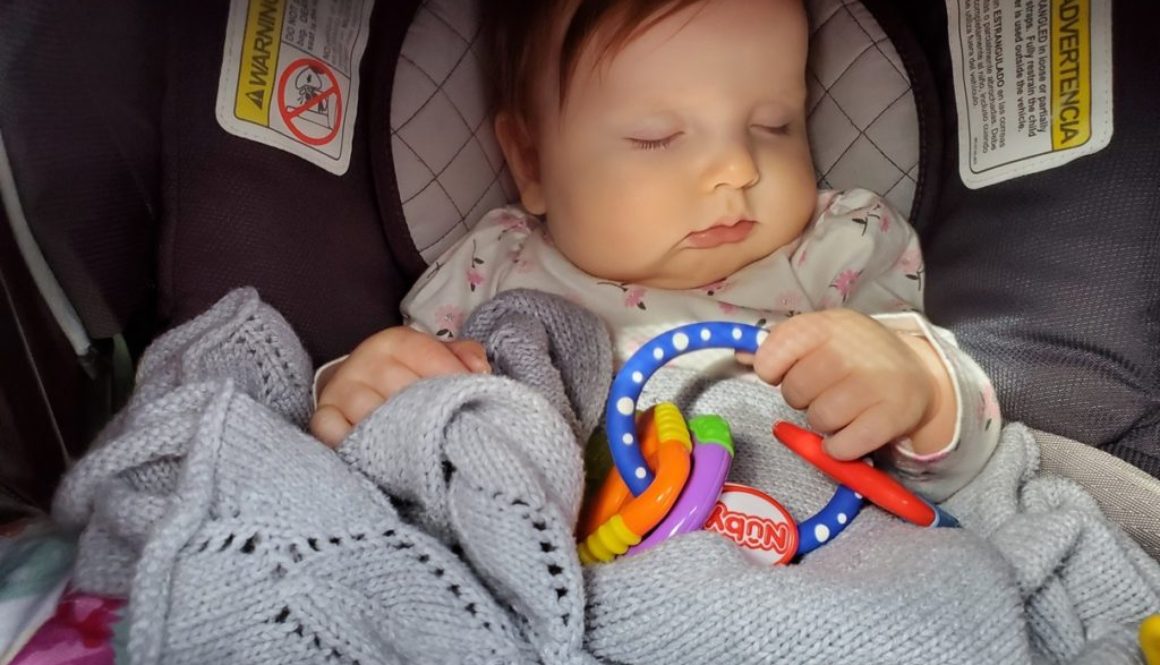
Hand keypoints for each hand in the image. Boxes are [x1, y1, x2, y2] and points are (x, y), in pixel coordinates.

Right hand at [310, 327, 489, 446]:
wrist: (355, 387)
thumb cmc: (406, 376)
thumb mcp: (435, 357)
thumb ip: (464, 357)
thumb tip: (480, 372)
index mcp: (395, 342)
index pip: (431, 360)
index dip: (457, 385)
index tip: (472, 406)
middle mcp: (365, 360)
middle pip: (406, 390)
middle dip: (434, 416)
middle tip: (449, 435)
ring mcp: (341, 390)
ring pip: (373, 415)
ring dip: (400, 438)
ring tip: (422, 452)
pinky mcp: (322, 417)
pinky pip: (334, 432)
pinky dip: (355, 444)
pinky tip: (379, 457)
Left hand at [738, 309, 952, 458]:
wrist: (918, 373)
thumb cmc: (856, 356)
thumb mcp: (820, 337)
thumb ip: (780, 345)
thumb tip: (741, 355)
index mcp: (827, 325)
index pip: (771, 354)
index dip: (771, 370)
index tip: (785, 372)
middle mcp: (851, 350)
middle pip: (794, 391)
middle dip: (802, 398)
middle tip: (824, 391)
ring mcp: (874, 383)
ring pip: (818, 419)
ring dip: (824, 423)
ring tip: (843, 409)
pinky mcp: (891, 417)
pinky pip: (842, 445)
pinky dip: (841, 447)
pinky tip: (853, 431)